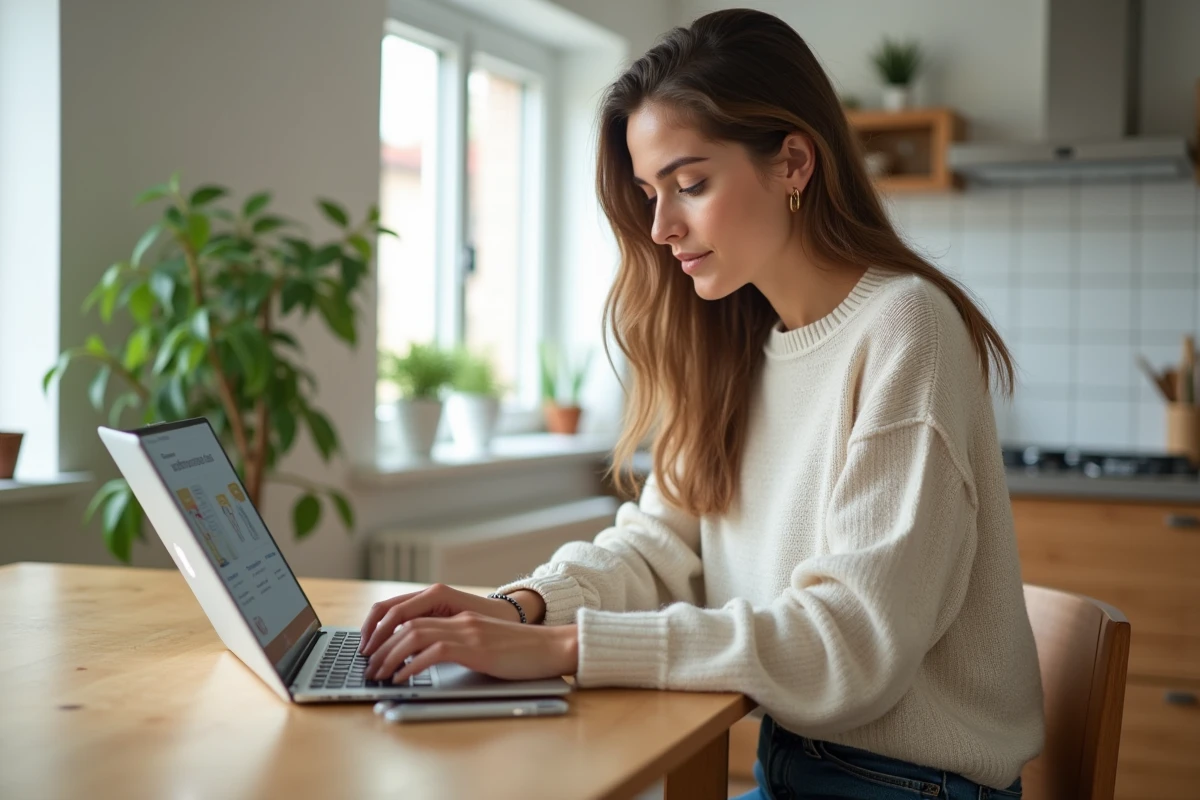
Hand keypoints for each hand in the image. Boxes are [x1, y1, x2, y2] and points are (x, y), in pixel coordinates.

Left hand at [365, 613, 577, 682]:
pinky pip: (434, 652)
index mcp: (459, 617)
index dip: (385, 630)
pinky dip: (411, 665)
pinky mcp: (476, 647)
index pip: (411, 614)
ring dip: (389, 655)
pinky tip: (402, 678)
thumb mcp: (483, 647)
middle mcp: (459, 619)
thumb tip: (427, 664)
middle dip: (380, 645)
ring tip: (378, 674)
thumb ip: (458, 648)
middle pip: (406, 622)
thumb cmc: (521, 654)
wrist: (552, 648)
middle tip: (367, 666)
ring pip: (414, 633)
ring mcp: (467, 631)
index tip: (371, 650)